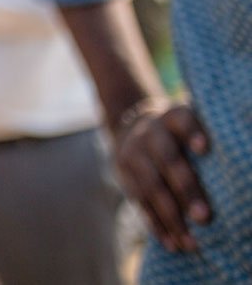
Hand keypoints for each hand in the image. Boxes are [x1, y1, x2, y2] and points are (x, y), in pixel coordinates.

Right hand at [113, 100, 211, 252]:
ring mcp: (132, 153)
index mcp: (171, 118)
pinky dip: (156, 224)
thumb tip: (240, 168)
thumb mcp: (186, 125)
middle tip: (205, 217)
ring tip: (192, 244)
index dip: (192, 132)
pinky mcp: (123, 174)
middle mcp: (149, 133)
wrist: (131, 128)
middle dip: (186, 189)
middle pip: (167, 160)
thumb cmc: (178, 134)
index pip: (181, 120)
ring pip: (151, 187)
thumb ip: (205, 139)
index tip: (206, 148)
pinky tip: (172, 243)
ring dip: (172, 217)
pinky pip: (139, 202)